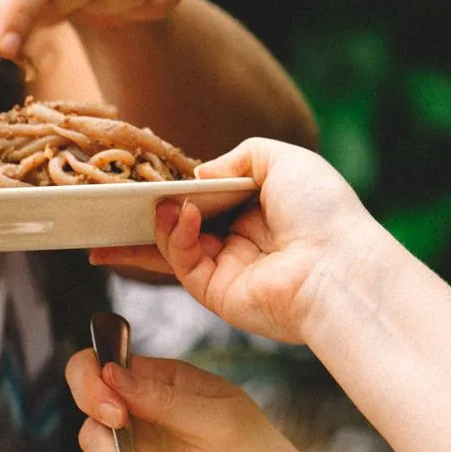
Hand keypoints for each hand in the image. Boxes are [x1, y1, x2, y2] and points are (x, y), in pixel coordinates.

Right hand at [69, 352, 317, 451]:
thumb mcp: (218, 418)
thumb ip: (164, 397)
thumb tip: (112, 374)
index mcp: (162, 381)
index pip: (103, 364)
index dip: (91, 381)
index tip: (114, 410)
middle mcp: (142, 413)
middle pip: (90, 410)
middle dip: (104, 434)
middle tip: (130, 447)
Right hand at [90, 139, 388, 345]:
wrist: (340, 266)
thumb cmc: (323, 210)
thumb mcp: (285, 159)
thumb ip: (239, 157)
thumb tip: (199, 173)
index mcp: (259, 209)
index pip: (206, 197)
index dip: (177, 187)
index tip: (144, 176)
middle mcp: (241, 240)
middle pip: (180, 225)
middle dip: (145, 214)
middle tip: (110, 200)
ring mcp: (227, 269)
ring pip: (172, 246)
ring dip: (156, 223)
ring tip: (148, 203)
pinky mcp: (217, 294)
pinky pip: (183, 264)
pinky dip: (174, 237)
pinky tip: (180, 215)